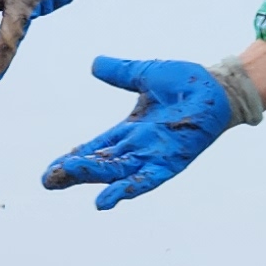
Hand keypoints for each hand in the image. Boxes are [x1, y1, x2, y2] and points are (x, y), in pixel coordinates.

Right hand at [42, 56, 243, 209]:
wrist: (217, 88)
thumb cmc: (186, 82)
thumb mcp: (144, 74)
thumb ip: (120, 72)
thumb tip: (95, 64)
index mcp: (130, 130)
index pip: (96, 149)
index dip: (74, 158)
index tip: (51, 171)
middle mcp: (139, 147)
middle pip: (101, 164)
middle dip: (75, 172)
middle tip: (48, 181)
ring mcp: (154, 156)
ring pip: (116, 172)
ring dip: (92, 178)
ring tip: (65, 181)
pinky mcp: (170, 162)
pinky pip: (146, 180)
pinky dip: (125, 190)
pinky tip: (104, 201)